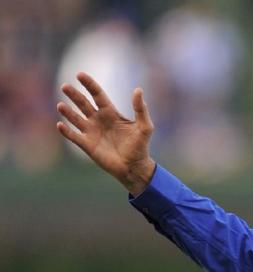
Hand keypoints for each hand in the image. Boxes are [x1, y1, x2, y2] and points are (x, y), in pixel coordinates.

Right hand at [56, 72, 156, 195]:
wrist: (135, 167)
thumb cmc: (141, 146)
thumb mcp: (144, 127)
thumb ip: (141, 109)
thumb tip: (138, 90)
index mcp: (111, 113)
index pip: (97, 95)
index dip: (89, 84)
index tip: (80, 74)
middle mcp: (99, 120)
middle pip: (83, 104)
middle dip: (74, 95)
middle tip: (64, 86)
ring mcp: (91, 132)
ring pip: (76, 118)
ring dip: (68, 112)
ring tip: (60, 105)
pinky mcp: (87, 145)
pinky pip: (74, 136)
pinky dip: (67, 131)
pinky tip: (60, 125)